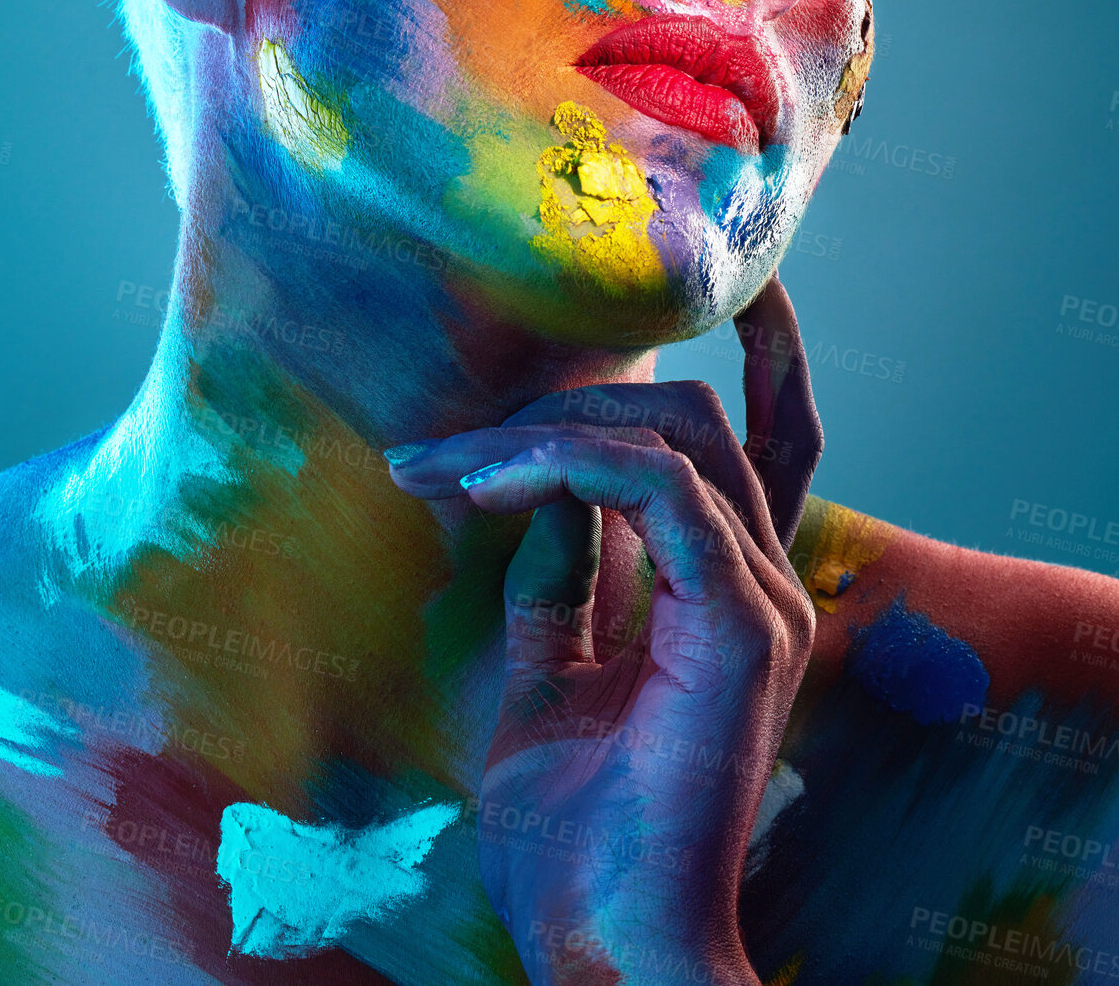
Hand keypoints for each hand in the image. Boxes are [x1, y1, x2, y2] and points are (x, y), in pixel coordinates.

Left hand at [386, 277, 820, 985]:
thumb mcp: (544, 671)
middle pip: (690, 418)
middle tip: (443, 453)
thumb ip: (558, 576)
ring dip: (545, 429)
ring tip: (444, 470)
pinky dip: (567, 464)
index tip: (709, 293)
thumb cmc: (570, 829)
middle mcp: (759, 579)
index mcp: (730, 588)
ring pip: (673, 433)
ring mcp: (760, 598)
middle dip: (563, 404)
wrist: (599, 941)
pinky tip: (489, 484)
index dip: (767, 351)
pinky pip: (658, 489)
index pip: (770, 435)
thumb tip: (533, 489)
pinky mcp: (740, 622)